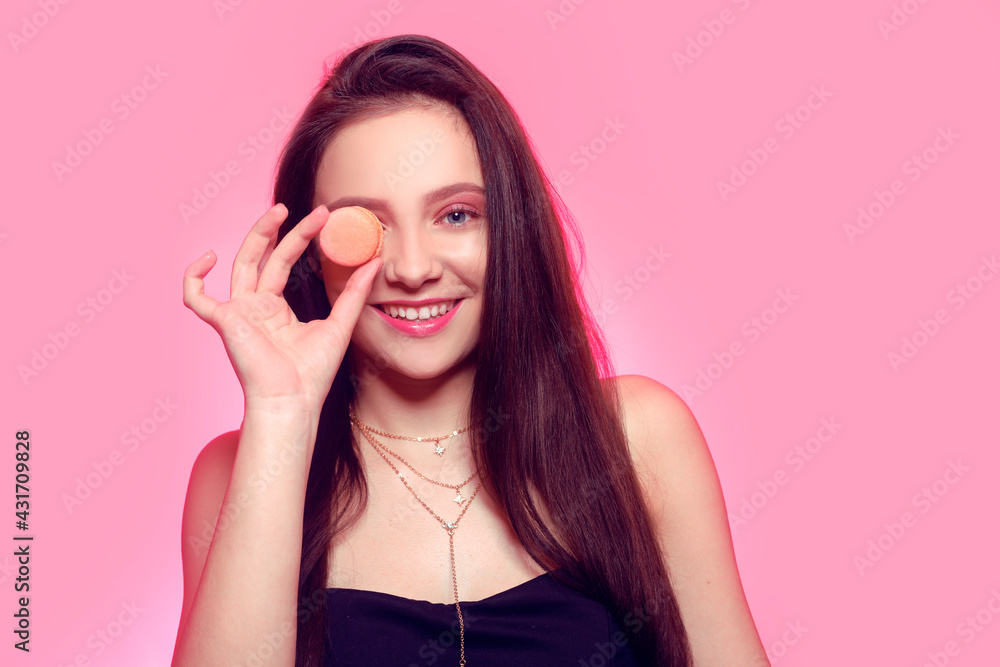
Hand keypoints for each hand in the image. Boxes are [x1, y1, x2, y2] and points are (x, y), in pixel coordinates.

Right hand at [182, 203, 380, 410]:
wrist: (294, 401)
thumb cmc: (312, 374)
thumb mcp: (340, 324)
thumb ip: (354, 292)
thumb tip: (374, 261)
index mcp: (276, 309)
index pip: (284, 262)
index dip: (301, 238)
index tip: (323, 219)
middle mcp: (255, 307)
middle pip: (264, 256)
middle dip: (284, 230)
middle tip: (310, 211)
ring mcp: (238, 313)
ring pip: (241, 263)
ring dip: (258, 235)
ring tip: (280, 212)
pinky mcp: (223, 322)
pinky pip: (196, 298)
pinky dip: (194, 277)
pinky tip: (209, 257)